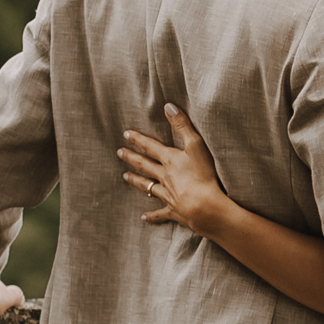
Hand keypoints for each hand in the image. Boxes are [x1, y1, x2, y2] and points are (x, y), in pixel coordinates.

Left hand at [119, 105, 228, 234]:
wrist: (204, 207)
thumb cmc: (203, 175)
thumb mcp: (196, 145)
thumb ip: (182, 126)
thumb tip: (168, 106)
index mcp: (169, 160)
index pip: (150, 147)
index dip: (138, 139)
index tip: (126, 134)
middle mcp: (164, 177)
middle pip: (144, 166)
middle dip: (132, 158)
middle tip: (119, 153)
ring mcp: (167, 195)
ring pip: (148, 187)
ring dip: (137, 181)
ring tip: (125, 177)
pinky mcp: (173, 211)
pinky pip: (160, 213)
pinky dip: (152, 215)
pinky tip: (143, 217)